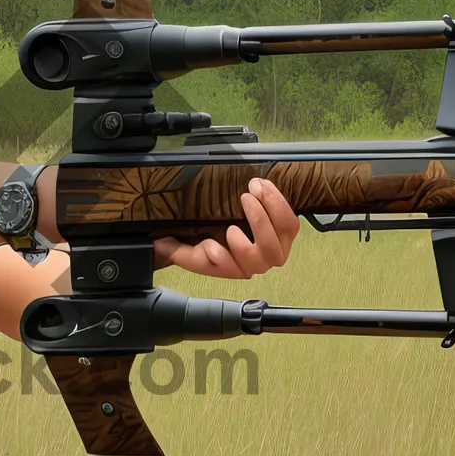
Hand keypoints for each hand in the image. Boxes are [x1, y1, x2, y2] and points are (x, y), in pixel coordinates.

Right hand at [153, 178, 298, 278]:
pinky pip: (291, 223)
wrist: (216, 236)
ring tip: (256, 187)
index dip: (221, 257)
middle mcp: (256, 263)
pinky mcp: (284, 234)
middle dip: (258, 222)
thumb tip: (163, 243)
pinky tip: (265, 186)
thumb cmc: (200, 242)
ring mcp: (273, 248)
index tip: (209, 242)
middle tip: (243, 197)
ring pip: (283, 234)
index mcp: (231, 268)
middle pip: (267, 252)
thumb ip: (174, 249)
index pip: (233, 268)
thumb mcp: (183, 248)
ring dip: (273, 208)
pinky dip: (280, 203)